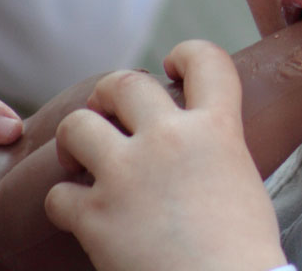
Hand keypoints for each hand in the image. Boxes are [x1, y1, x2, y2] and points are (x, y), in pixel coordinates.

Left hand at [45, 40, 286, 270]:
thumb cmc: (243, 247)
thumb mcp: (240, 174)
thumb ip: (214, 144)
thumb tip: (195, 140)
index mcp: (217, 126)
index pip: (204, 57)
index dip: (185, 54)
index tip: (173, 68)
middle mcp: (170, 139)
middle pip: (123, 83)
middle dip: (111, 95)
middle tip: (111, 115)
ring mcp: (128, 175)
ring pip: (76, 125)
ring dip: (77, 140)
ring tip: (86, 160)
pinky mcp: (95, 216)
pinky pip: (58, 194)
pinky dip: (67, 204)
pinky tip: (85, 216)